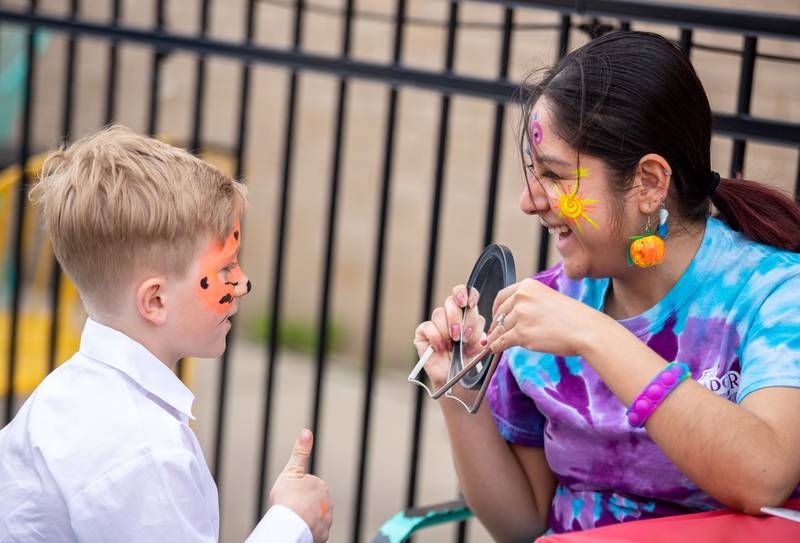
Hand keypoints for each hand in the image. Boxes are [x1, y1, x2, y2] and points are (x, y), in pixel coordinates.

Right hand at [269, 429, 332, 541]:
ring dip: (306, 520)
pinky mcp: (323, 535)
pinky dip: (309, 531)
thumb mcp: (292, 470)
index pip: (308, 488)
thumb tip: (307, 431)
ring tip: (294, 522)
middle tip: (290, 510)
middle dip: (302, 507)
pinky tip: (299, 530)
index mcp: (321, 486)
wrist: (289, 526)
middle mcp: (327, 503)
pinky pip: (315, 532)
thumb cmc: (287, 499)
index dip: (295, 493)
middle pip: (312, 504)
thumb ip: (300, 452)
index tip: (289, 497)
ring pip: (315, 518)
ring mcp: (326, 520)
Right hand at [413, 285, 485, 388]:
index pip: (466, 294)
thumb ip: (479, 331)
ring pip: (440, 313)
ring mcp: (436, 323)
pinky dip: (436, 338)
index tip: (471, 303)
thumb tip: (477, 320)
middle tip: (461, 335)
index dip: (467, 294)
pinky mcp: (423, 332)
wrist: (455, 379)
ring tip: (452, 344)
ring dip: (448, 330)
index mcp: (466, 314)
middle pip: (452, 301)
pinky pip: (429, 326)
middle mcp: (450, 315)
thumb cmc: (467, 361)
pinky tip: (441, 348)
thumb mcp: (479, 345)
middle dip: (459, 318)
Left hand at [486, 278, 602, 356]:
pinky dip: (496, 346)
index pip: (501, 296)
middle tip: (494, 333)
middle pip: (499, 313)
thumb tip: (511, 316)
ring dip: (496, 337)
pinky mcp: (521, 333)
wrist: (586, 330)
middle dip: (496, 325)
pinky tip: (495, 349)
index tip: (495, 317)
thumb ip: (529, 303)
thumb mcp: (548, 298)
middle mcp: (522, 297)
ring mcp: (520, 315)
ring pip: (500, 328)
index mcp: (528, 286)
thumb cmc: (574, 317)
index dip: (496, 309)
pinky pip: (502, 341)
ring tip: (494, 343)